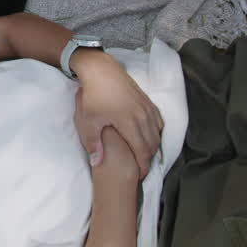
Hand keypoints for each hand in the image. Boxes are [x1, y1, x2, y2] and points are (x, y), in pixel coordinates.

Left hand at [71, 50, 163, 177]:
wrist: (101, 70)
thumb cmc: (93, 95)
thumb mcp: (88, 121)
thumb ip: (93, 143)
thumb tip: (97, 163)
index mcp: (130, 123)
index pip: (142, 152)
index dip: (142, 167)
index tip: (138, 176)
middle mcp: (143, 117)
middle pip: (152, 145)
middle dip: (148, 160)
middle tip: (140, 169)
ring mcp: (147, 108)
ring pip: (157, 134)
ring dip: (153, 147)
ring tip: (143, 156)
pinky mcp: (148, 101)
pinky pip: (158, 122)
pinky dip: (156, 133)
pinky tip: (148, 137)